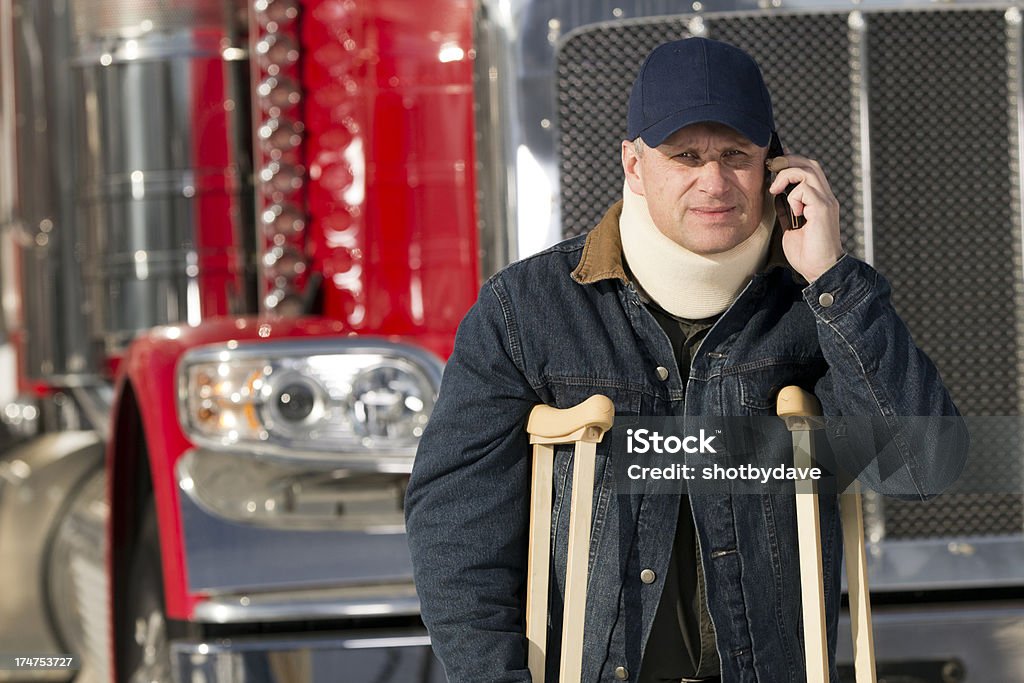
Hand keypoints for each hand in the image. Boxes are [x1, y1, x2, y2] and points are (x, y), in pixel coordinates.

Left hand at [766, 154, 843, 282]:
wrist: (820, 270)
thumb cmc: (807, 253)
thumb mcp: (790, 227)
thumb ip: (786, 210)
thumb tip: (776, 196)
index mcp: (818, 201)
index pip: (808, 170)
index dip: (791, 162)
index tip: (774, 162)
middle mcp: (825, 198)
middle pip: (810, 164)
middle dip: (788, 161)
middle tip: (771, 168)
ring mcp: (826, 202)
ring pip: (809, 170)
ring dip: (788, 176)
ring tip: (777, 190)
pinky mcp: (823, 209)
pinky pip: (806, 189)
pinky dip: (794, 197)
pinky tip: (795, 212)